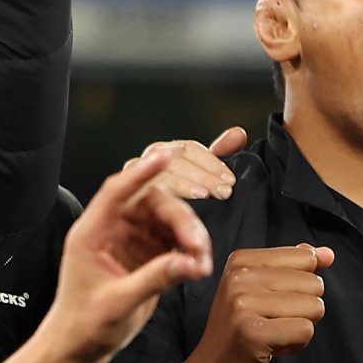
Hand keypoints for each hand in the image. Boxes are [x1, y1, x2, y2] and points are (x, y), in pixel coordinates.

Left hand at [38, 152, 213, 362]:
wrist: (80, 347)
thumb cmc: (85, 325)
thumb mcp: (118, 304)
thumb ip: (154, 280)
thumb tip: (188, 263)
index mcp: (92, 234)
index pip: (117, 192)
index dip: (141, 174)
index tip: (164, 158)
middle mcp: (112, 231)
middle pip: (153, 205)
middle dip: (182, 220)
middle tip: (199, 246)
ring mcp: (131, 241)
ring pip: (168, 220)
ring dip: (190, 235)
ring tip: (201, 263)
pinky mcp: (147, 256)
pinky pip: (175, 241)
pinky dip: (190, 250)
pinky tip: (198, 267)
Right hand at [126, 125, 245, 201]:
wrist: (143, 229)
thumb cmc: (179, 201)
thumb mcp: (200, 178)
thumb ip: (217, 156)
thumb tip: (238, 133)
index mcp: (167, 152)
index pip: (189, 149)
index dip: (211, 161)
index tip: (230, 179)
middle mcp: (148, 160)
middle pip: (174, 160)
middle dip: (202, 175)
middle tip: (224, 191)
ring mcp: (133, 176)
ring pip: (159, 175)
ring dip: (183, 184)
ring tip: (204, 197)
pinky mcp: (124, 195)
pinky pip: (142, 194)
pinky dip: (162, 200)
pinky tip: (179, 211)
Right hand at [166, 241, 334, 362]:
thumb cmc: (243, 332)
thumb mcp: (264, 292)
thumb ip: (296, 268)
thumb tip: (328, 253)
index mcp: (241, 261)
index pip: (306, 257)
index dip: (302, 286)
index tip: (272, 303)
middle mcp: (239, 278)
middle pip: (314, 284)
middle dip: (304, 309)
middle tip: (272, 323)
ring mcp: (242, 305)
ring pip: (314, 307)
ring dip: (300, 328)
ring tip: (271, 336)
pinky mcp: (252, 333)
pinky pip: (306, 331)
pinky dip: (297, 345)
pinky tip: (272, 349)